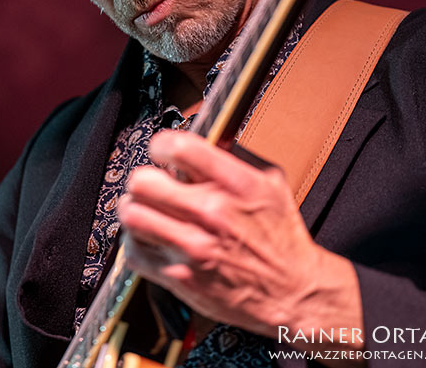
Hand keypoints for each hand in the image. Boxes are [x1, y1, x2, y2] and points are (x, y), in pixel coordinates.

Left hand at [118, 130, 362, 356]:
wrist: (293, 291)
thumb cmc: (280, 236)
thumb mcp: (270, 182)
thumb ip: (235, 155)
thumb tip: (204, 134)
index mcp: (236, 184)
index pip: (179, 148)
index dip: (161, 145)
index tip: (161, 152)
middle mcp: (212, 213)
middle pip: (144, 181)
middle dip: (144, 179)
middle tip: (150, 184)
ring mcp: (194, 247)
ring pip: (132, 215)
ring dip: (135, 209)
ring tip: (146, 210)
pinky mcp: (180, 277)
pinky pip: (133, 251)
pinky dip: (136, 242)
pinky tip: (151, 238)